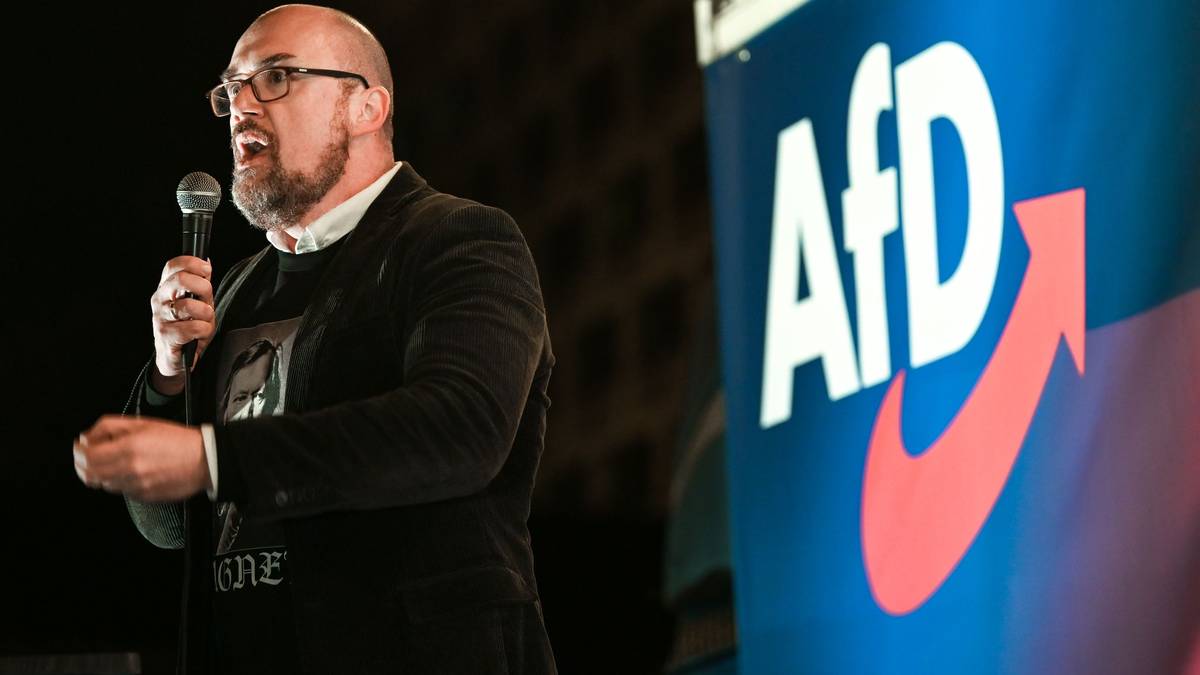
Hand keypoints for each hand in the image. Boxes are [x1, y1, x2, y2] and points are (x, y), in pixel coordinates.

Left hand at [74, 415, 211, 501]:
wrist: (205, 461)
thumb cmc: (177, 440)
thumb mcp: (143, 423)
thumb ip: (110, 427)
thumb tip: (85, 438)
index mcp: (129, 447)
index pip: (88, 455)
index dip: (78, 451)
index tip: (79, 447)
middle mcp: (130, 469)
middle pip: (91, 473)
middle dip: (82, 464)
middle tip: (84, 457)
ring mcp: (137, 486)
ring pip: (104, 484)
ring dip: (100, 474)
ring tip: (109, 463)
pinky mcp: (144, 497)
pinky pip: (121, 492)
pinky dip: (119, 482)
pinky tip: (129, 472)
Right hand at [151, 256, 214, 395]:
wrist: (176, 359)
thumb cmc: (189, 329)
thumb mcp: (198, 303)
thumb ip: (201, 285)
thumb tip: (206, 263)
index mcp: (166, 289)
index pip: (173, 265)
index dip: (192, 263)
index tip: (206, 271)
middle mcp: (159, 300)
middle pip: (181, 280)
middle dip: (204, 288)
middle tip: (208, 301)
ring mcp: (160, 318)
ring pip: (190, 305)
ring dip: (206, 314)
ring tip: (204, 322)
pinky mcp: (166, 337)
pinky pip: (194, 328)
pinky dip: (204, 331)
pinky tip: (199, 335)